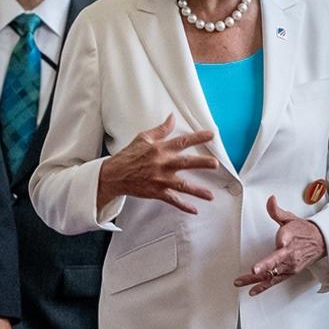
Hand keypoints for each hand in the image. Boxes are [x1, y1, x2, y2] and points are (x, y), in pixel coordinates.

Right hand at [97, 113, 219, 213]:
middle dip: (202, 163)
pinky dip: (183, 206)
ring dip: (197, 191)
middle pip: (186, 163)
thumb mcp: (144, 138)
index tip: (211, 135)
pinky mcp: (156, 192)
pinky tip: (195, 210)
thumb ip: (161, 130)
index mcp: (160, 149)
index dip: (197, 137)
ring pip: (182, 185)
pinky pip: (172, 200)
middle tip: (215, 164)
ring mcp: (160, 179)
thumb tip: (172, 117)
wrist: (114, 175)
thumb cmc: (129, 155)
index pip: (182, 141)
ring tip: (211, 195)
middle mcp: (162, 164)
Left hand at [234, 196, 325, 295]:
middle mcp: (290, 254)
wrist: (320, 243)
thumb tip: (271, 200)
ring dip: (255, 279)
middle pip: (277, 261)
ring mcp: (289, 265)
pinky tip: (252, 290)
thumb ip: (277, 211)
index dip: (283, 240)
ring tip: (240, 281)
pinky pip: (274, 281)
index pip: (286, 239)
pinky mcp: (288, 273)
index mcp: (291, 237)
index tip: (281, 241)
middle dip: (265, 266)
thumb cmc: (305, 231)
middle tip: (254, 269)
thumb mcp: (291, 218)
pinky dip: (263, 287)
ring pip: (271, 273)